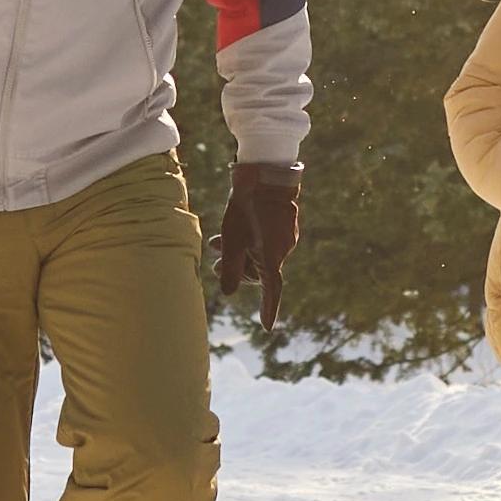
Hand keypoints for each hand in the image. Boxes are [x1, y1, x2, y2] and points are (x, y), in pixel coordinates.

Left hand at [215, 159, 302, 323]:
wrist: (266, 174)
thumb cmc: (247, 208)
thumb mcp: (232, 239)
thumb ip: (229, 269)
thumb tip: (227, 292)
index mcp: (271, 258)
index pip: (271, 292)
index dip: (268, 309)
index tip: (267, 327)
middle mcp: (282, 251)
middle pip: (258, 270)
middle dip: (236, 268)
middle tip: (213, 263)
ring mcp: (286, 237)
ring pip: (259, 253)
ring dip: (239, 251)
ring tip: (215, 242)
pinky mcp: (285, 224)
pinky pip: (265, 240)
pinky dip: (249, 240)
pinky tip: (233, 228)